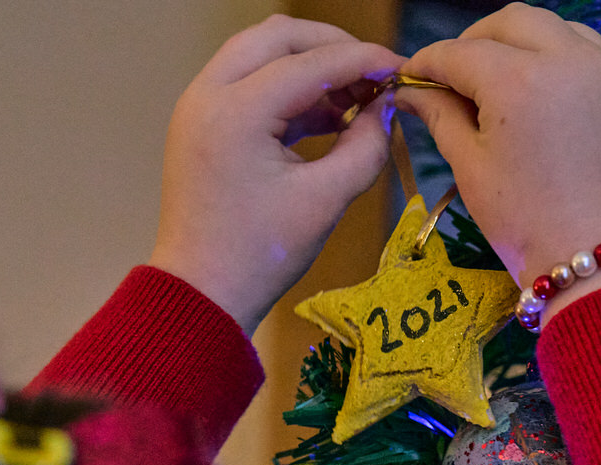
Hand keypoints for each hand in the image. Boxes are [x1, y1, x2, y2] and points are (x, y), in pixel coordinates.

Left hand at [148, 16, 402, 332]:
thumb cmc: (261, 255)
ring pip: (261, 52)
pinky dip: (290, 88)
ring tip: (355, 100)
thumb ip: (366, 147)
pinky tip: (328, 117)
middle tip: (374, 74)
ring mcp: (200, 105)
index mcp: (236, 112)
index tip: (401, 69)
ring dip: (310, 65)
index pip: (312, 63)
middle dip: (333, 48)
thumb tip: (387, 110)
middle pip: (279, 36)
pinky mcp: (202, 122)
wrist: (202, 291)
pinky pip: (250, 81)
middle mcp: (209, 94)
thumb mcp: (326, 200)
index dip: (364, 61)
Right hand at [396, 4, 600, 325]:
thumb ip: (442, 117)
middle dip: (479, 41)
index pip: (460, 52)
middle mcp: (570, 59)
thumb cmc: (528, 225)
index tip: (413, 76)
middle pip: (514, 22)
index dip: (428, 62)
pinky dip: (568, 64)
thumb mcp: (473, 170)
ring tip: (509, 82)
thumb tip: (412, 91)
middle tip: (459, 75)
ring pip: (562, 30)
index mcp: (519, 78)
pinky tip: (553, 101)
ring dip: (528, 44)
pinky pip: (597, 58)